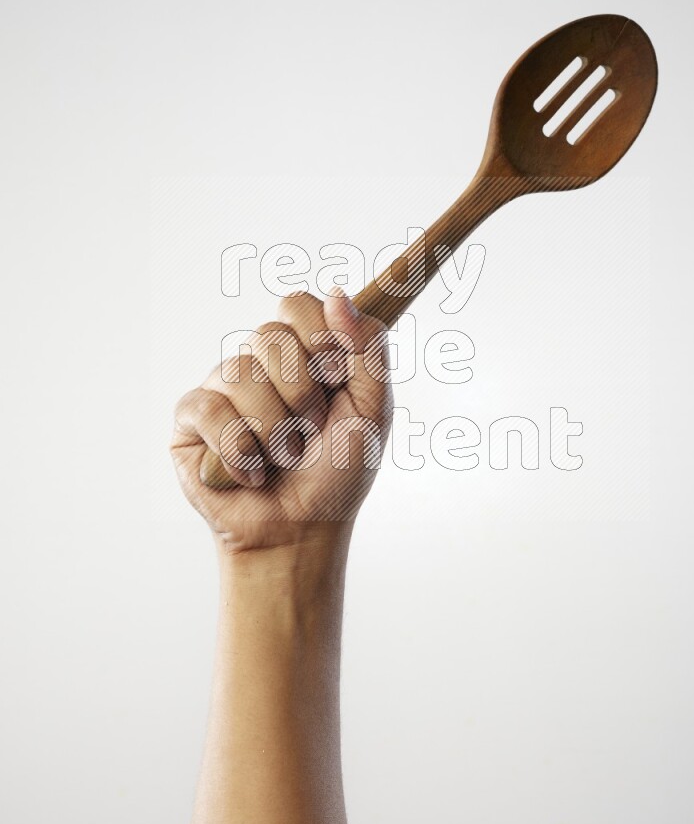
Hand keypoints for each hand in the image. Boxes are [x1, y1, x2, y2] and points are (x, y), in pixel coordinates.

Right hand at [170, 289, 392, 553]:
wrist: (301, 530)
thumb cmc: (338, 472)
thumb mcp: (373, 409)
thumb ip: (367, 348)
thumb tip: (337, 294)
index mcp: (303, 354)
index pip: (296, 305)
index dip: (317, 337)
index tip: (334, 375)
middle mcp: (259, 364)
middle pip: (268, 336)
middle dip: (301, 395)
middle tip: (310, 431)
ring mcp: (223, 389)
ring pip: (240, 374)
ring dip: (273, 430)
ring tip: (282, 458)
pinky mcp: (191, 420)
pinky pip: (208, 409)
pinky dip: (238, 450)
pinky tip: (250, 473)